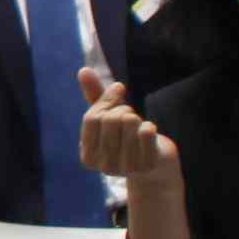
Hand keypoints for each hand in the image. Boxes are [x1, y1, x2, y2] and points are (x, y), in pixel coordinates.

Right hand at [77, 63, 179, 202]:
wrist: (155, 165)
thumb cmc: (126, 137)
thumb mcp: (108, 117)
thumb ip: (94, 95)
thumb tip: (84, 69)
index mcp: (88, 157)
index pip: (92, 118)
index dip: (106, 100)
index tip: (119, 90)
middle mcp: (104, 167)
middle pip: (110, 119)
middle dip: (123, 110)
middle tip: (130, 116)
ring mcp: (126, 168)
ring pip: (129, 122)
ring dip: (136, 118)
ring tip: (137, 127)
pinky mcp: (148, 166)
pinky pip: (146, 131)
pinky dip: (149, 126)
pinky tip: (149, 133)